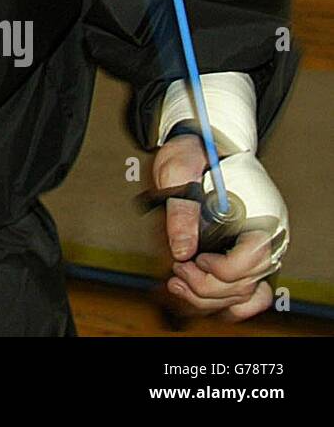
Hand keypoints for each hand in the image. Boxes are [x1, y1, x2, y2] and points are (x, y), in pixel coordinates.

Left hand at [151, 134, 274, 321]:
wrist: (202, 143)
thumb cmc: (194, 152)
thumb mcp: (179, 170)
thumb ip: (181, 211)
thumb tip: (182, 250)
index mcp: (260, 212)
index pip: (251, 259)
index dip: (220, 269)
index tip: (194, 259)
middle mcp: (268, 234)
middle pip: (244, 283)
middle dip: (205, 286)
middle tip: (176, 271)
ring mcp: (260, 246)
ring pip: (243, 293)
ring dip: (209, 297)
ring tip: (178, 282)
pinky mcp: (248, 253)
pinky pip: (251, 293)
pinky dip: (230, 301)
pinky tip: (202, 296)